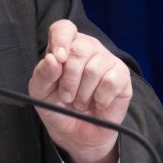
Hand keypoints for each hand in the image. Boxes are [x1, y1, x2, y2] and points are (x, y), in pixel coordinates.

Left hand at [27, 19, 132, 162]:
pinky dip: (100, 98)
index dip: (61, 40)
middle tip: (66, 97)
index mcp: (65, 46)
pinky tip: (97, 103)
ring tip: (80, 102)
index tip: (58, 59)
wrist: (76, 133)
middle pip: (79, 49)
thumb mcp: (40, 92)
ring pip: (94, 68)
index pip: (64, 28)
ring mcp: (107, 60)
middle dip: (69, 79)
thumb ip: (42, 74)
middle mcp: (88, 48)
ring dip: (83, 93)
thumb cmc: (57, 107)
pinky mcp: (122, 76)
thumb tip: (53, 59)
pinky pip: (111, 82)